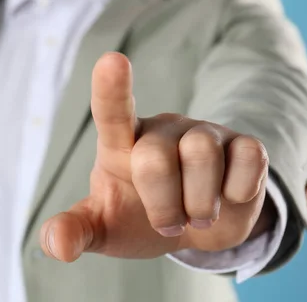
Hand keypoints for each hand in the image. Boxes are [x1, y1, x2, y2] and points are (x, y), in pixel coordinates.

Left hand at [40, 52, 274, 261]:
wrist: (196, 227)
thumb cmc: (140, 218)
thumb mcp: (104, 227)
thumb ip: (77, 229)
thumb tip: (57, 244)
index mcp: (121, 143)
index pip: (113, 112)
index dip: (112, 89)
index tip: (112, 61)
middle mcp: (162, 130)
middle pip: (156, 157)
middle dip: (162, 207)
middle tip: (168, 224)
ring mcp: (205, 133)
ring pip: (202, 155)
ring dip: (199, 205)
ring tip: (197, 214)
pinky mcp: (245, 144)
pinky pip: (248, 160)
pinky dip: (238, 194)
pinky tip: (230, 196)